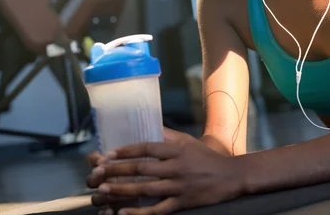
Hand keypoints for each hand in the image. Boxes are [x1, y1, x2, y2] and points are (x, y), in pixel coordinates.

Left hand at [86, 128, 244, 213]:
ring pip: (146, 189)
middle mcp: (177, 166)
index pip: (147, 147)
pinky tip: (124, 213)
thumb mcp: (188, 142)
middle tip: (97, 173)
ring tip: (104, 190)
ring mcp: (179, 186)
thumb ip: (168, 135)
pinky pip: (158, 209)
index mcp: (177, 149)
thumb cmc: (207, 157)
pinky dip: (140, 212)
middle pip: (142, 168)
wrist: (232, 176)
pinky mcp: (183, 202)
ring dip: (123, 189)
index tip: (108, 154)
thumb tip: (148, 124)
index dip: (126, 150)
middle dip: (117, 170)